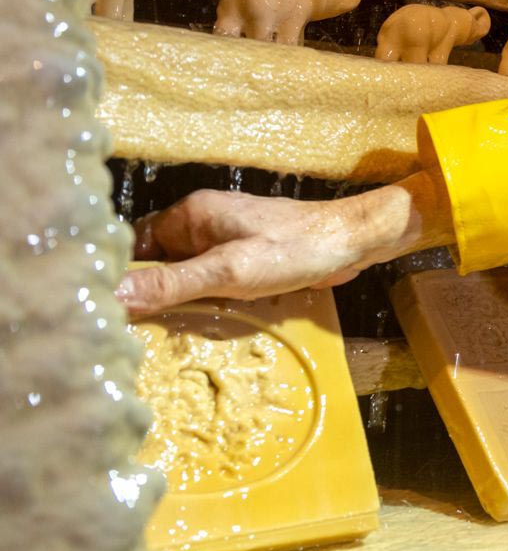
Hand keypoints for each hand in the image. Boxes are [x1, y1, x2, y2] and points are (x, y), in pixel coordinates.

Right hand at [115, 169, 451, 315]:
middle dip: (151, 295)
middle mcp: (201, 222)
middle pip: (157, 262)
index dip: (121, 280)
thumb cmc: (295, 250)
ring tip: (166, 335)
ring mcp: (224, 238)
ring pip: (184, 274)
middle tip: (136, 335)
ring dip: (180, 300)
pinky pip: (210, 279)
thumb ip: (172, 283)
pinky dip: (205, 299)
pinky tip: (204, 322)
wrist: (355, 241)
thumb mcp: (229, 272)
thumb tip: (112, 294)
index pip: (134, 248)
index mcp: (189, 215)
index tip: (109, 317)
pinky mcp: (244, 255)